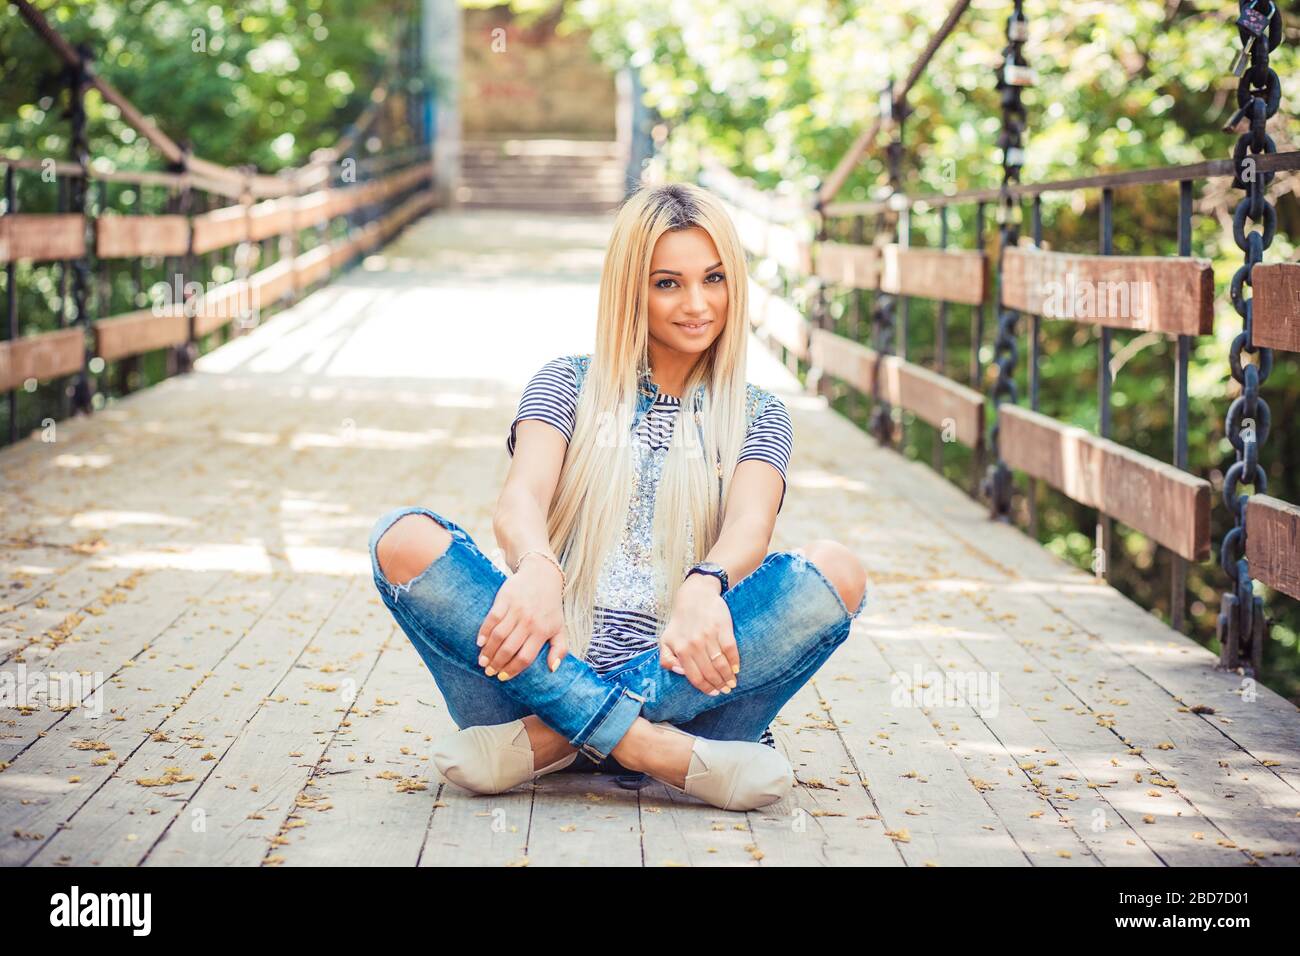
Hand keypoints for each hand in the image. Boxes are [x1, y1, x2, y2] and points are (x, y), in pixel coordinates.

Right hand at [476, 554, 566, 680]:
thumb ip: (560, 649)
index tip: (502, 677)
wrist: (542, 576)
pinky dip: (484, 632)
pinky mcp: (505, 599)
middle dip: (497, 663)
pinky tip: (480, 642)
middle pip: (509, 649)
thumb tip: (553, 668)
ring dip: (488, 651)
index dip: (512, 670)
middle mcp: (529, 622)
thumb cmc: (550, 606)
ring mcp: (516, 610)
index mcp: (543, 631)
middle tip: (488, 671)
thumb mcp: (560, 628)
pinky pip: (492, 618)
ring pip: (499, 636)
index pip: (525, 657)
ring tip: (482, 661)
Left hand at [659, 575, 738, 695]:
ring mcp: (709, 636)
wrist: (695, 596)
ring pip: (720, 664)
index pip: (695, 676)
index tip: (713, 693)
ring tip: (732, 683)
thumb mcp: (665, 640)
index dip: (705, 688)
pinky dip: (734, 662)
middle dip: (719, 685)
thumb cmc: (680, 621)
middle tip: (725, 690)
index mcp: (681, 649)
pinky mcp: (722, 627)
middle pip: (709, 672)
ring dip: (728, 677)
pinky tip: (736, 669)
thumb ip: (666, 659)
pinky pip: (730, 650)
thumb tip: (680, 672)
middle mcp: (695, 644)